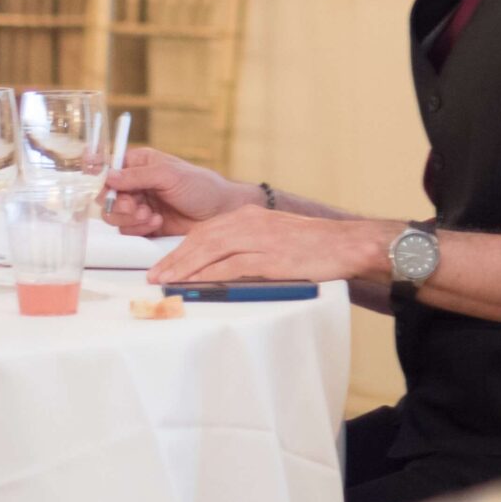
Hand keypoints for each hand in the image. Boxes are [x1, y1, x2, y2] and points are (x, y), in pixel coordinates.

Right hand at [100, 146, 256, 237]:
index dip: (102, 179)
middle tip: (136, 207)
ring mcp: (139, 206)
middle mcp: (135, 185)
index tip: (106, 189)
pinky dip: (139, 229)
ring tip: (151, 216)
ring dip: (130, 218)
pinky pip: (127, 231)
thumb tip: (109, 176)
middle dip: (118, 204)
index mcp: (139, 164)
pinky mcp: (145, 226)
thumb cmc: (200, 186)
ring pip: (114, 215)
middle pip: (106, 196)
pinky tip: (157, 223)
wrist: (220, 213)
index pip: (108, 170)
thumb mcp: (169, 175)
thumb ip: (138, 176)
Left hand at [146, 206, 382, 286]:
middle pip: (201, 239)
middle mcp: (249, 222)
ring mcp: (259, 239)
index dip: (180, 248)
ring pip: (211, 251)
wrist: (345, 244)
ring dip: (185, 267)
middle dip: (174, 259)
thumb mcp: (274, 235)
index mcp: (248, 216)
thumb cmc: (313, 245)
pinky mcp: (270, 258)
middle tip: (154, 276)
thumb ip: (248, 244)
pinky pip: (232, 266)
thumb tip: (221, 264)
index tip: (163, 264)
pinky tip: (195, 285)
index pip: (204, 231)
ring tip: (166, 282)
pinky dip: (210, 275)